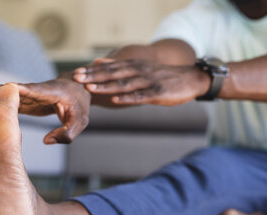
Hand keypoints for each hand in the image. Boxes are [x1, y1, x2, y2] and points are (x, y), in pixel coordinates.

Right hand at [0, 79, 90, 143]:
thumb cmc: (79, 107)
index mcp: (54, 92)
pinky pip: (12, 102)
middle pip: (20, 90)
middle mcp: (39, 91)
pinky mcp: (27, 102)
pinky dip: (1, 103)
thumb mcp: (80, 122)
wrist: (78, 93)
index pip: (38, 90)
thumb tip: (47, 141)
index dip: (24, 89)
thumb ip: (66, 134)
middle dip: (6, 89)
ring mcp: (32, 95)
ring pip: (13, 95)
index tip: (10, 86)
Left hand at [73, 58, 210, 105]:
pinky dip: (127, 98)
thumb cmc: (162, 76)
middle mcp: (139, 71)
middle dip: (94, 76)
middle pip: (113, 73)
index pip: (109, 67)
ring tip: (91, 88)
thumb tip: (97, 62)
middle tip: (77, 78)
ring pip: (124, 84)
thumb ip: (118, 66)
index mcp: (133, 65)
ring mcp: (148, 82)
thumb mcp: (140, 67)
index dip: (92, 70)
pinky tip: (116, 100)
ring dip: (106, 86)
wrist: (190, 80)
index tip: (76, 73)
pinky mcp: (157, 92)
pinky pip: (140, 96)